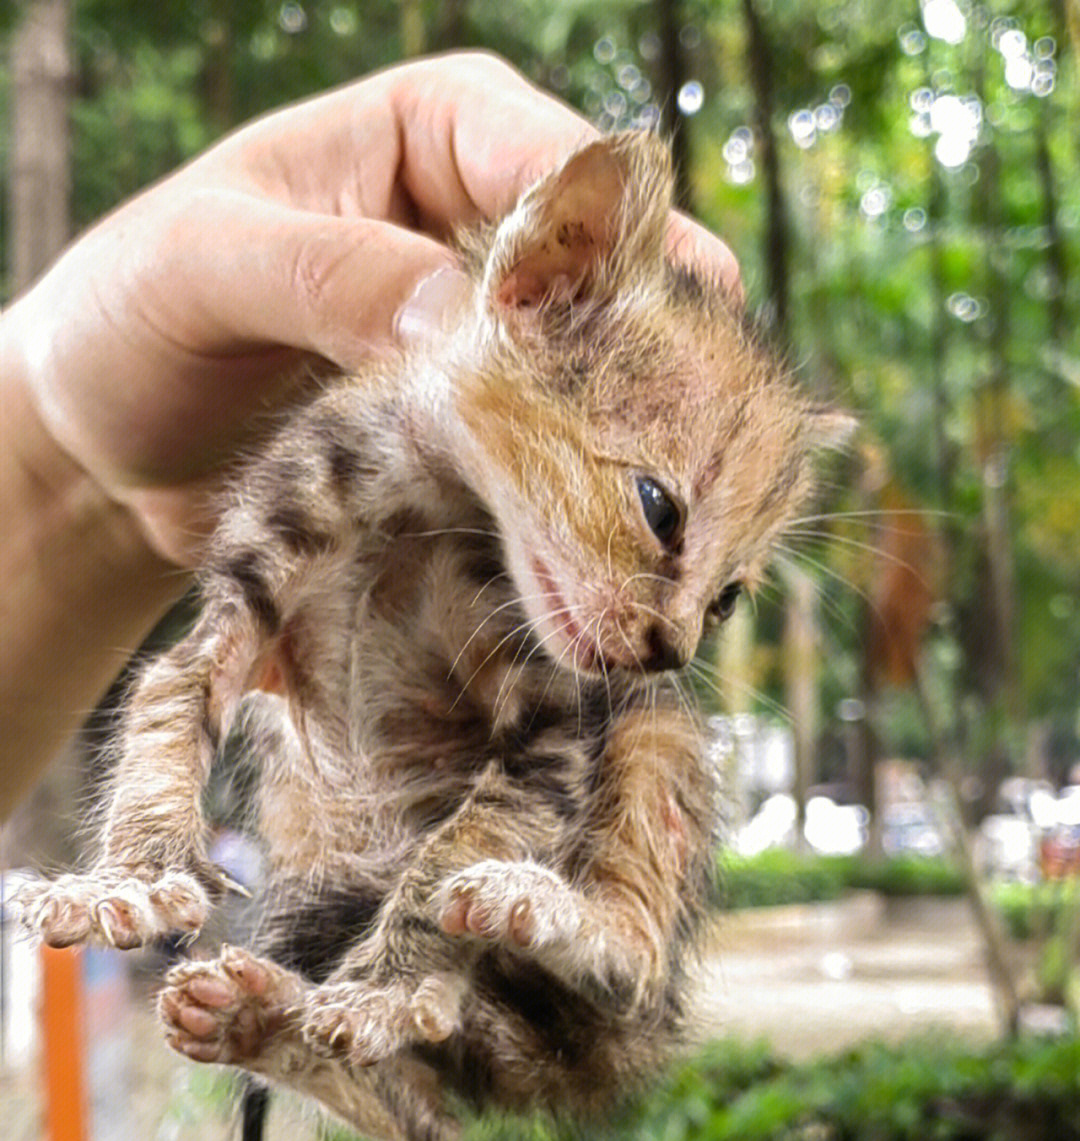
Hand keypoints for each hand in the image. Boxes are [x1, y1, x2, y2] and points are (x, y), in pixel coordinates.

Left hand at [4, 51, 739, 566]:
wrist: (106, 450)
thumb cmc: (132, 319)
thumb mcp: (202, 267)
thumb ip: (328, 273)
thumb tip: (459, 317)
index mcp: (444, 131)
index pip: (569, 175)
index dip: (596, 262)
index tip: (588, 362)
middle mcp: (494, 229)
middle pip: (621, 284)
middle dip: (644, 368)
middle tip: (653, 466)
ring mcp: (499, 344)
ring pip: (609, 386)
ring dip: (623, 456)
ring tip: (636, 531)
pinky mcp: (486, 438)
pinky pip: (560, 467)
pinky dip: (579, 513)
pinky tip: (592, 564)